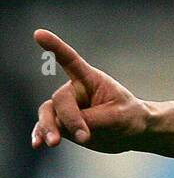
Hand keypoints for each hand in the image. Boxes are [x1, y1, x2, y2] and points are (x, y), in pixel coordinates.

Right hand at [31, 29, 147, 152]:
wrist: (133, 131)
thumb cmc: (130, 116)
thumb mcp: (118, 116)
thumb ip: (92, 120)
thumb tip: (64, 127)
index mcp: (91, 80)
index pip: (70, 61)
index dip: (56, 47)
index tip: (39, 34)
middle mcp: (75, 91)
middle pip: (60, 100)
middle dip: (68, 119)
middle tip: (84, 136)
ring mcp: (68, 108)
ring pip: (48, 114)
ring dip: (48, 128)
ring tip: (53, 143)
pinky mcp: (64, 124)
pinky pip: (46, 127)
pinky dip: (40, 134)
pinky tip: (37, 144)